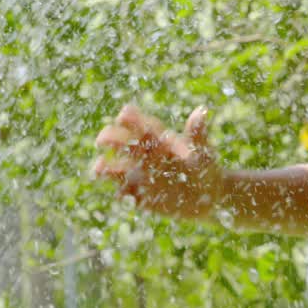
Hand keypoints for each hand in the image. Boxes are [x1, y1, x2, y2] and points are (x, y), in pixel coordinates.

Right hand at [92, 104, 219, 217]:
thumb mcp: (203, 150)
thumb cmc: (205, 166)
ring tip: (98, 169)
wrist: (208, 195)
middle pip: (122, 144)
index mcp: (158, 140)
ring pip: (117, 169)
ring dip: (107, 168)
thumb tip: (201, 112)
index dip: (132, 119)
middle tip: (102, 139)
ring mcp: (140, 175)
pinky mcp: (141, 196)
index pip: (142, 126)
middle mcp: (144, 156)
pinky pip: (128, 195)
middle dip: (111, 139)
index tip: (123, 114)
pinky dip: (124, 195)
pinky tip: (123, 195)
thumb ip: (198, 133)